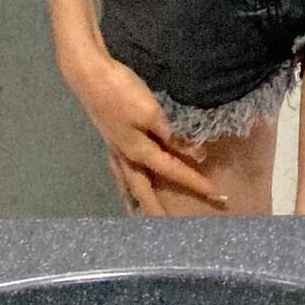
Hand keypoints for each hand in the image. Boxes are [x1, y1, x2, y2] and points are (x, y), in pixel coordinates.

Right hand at [61, 48, 228, 213]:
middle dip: (160, 210)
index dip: (194, 182)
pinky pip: (120, 172)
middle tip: (173, 228)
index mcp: (139, 152)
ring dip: (138, 203)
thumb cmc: (122, 92)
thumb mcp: (151, 112)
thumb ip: (170, 135)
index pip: (173, 171)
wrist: (90, 76)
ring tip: (143, 219)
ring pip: (129, 185)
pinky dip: (124, 185)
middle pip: (145, 191)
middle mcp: (126, 157)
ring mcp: (115, 150)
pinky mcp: (110, 139)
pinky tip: (125, 184)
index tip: (215, 195)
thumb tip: (192, 153)